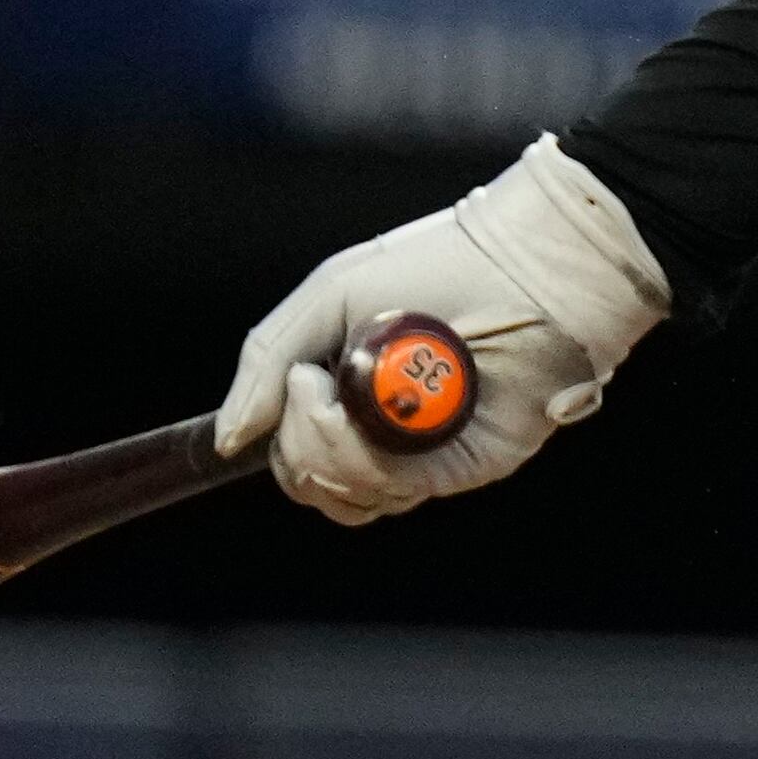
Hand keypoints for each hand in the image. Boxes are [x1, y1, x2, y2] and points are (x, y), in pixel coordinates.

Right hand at [213, 135, 667, 521]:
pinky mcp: (461, 467)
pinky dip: (365, 455)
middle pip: (307, 481)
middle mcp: (385, 430)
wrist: (528, 262)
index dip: (276, 436)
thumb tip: (228, 438)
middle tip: (312, 384)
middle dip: (297, 439)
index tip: (289, 385)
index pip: (292, 450)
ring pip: (343, 496)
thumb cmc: (439, 263)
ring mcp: (423, 453)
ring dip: (326, 448)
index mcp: (354, 390)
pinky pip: (390, 490)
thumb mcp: (331, 294)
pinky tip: (380, 404)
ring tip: (338, 391)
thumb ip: (267, 358)